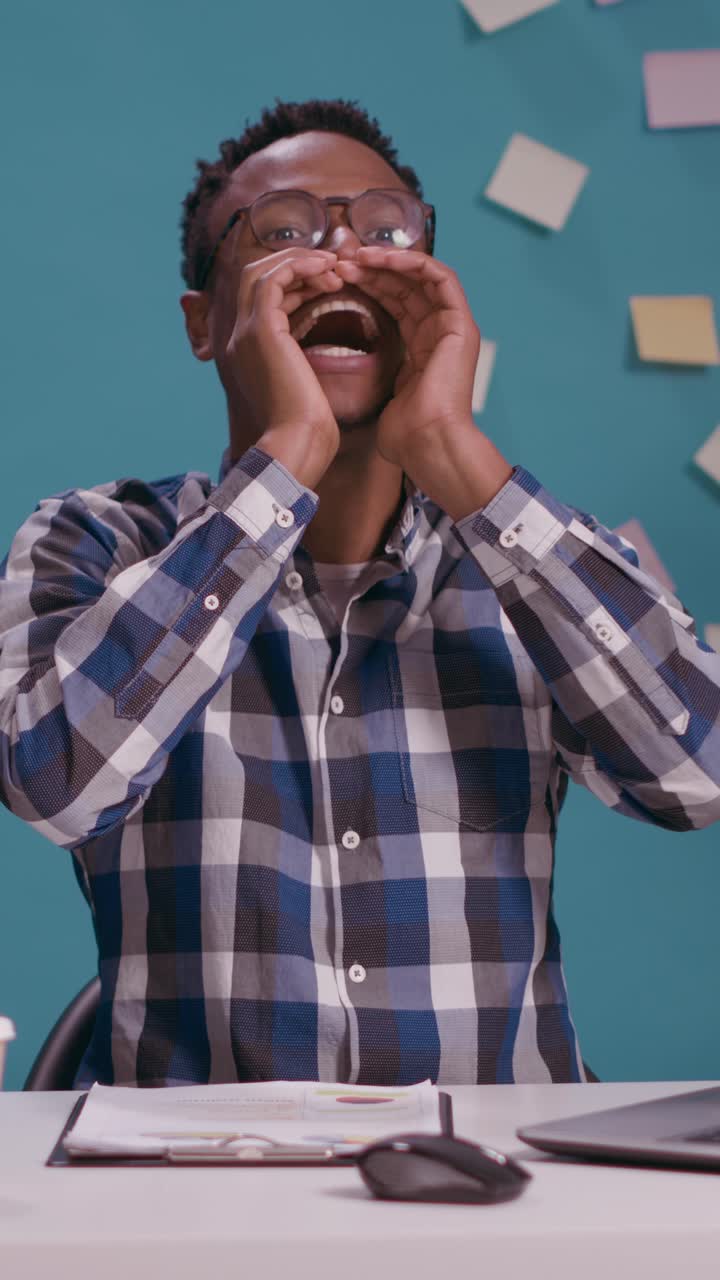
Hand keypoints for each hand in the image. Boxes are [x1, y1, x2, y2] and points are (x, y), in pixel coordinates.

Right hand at [228, 248, 344, 488]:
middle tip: (332, 268)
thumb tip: (312, 355)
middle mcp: (239, 337)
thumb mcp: (303, 387)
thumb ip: (300, 363)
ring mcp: (245, 331)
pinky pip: (274, 278)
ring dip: (301, 263)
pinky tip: (328, 272)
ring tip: (335, 269)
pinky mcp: (260, 328)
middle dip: (295, 265)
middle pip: (254, 278)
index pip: (261, 299)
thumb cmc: (308, 428)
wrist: (297, 443)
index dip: (294, 283)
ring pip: (261, 272)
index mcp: (246, 352)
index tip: (328, 284)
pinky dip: (300, 267)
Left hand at [334, 247, 480, 467]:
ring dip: (387, 261)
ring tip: (354, 257)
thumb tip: (347, 380)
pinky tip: (379, 260)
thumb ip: (374, 375)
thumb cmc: (405, 433)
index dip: (367, 285)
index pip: (396, 302)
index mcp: (423, 348)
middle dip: (372, 269)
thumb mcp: (381, 393)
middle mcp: (440, 332)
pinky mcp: (460, 322)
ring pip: (421, 276)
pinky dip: (411, 263)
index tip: (335, 278)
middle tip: (339, 260)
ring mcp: (453, 326)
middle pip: (406, 285)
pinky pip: (440, 277)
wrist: (427, 443)